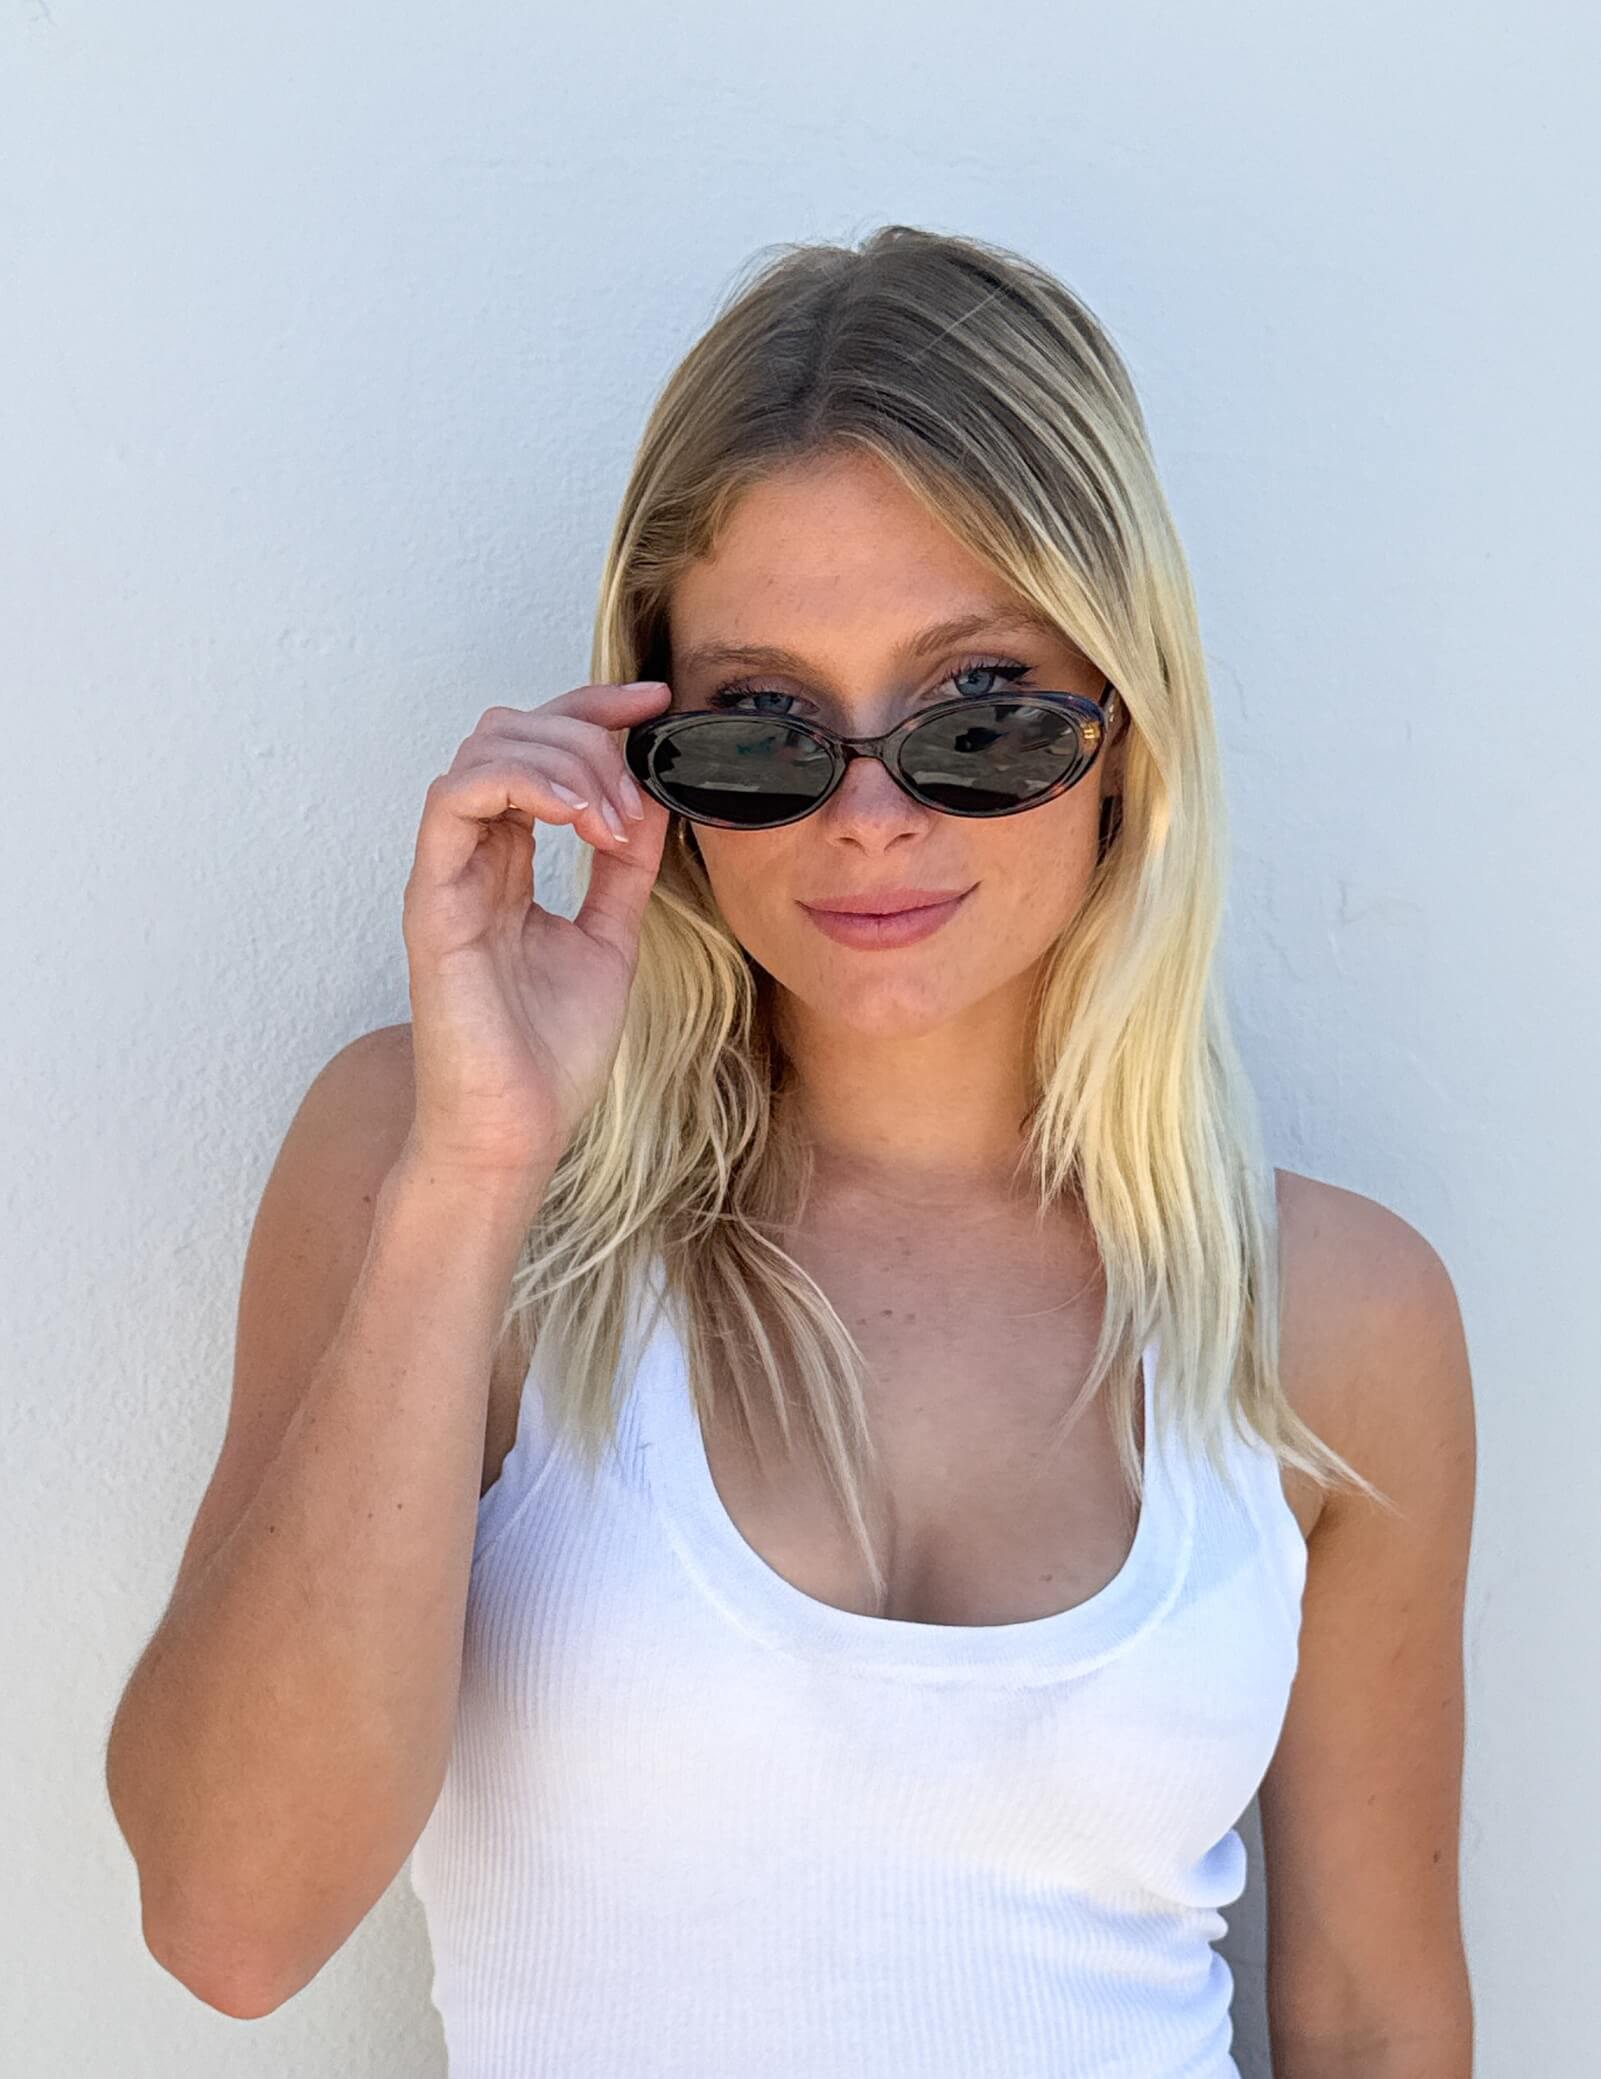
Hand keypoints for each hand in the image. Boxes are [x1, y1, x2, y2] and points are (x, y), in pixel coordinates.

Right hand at [398, 679, 673, 1189]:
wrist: (517, 1133)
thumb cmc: (550, 1054)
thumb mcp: (611, 938)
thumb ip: (625, 869)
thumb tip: (654, 798)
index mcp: (510, 862)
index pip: (540, 748)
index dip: (594, 710)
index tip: (658, 704)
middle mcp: (474, 856)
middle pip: (511, 729)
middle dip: (588, 730)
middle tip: (643, 780)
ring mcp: (449, 874)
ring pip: (483, 750)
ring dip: (566, 760)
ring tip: (616, 818)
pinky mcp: (433, 901)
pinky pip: (455, 801)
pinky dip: (526, 785)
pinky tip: (583, 819)